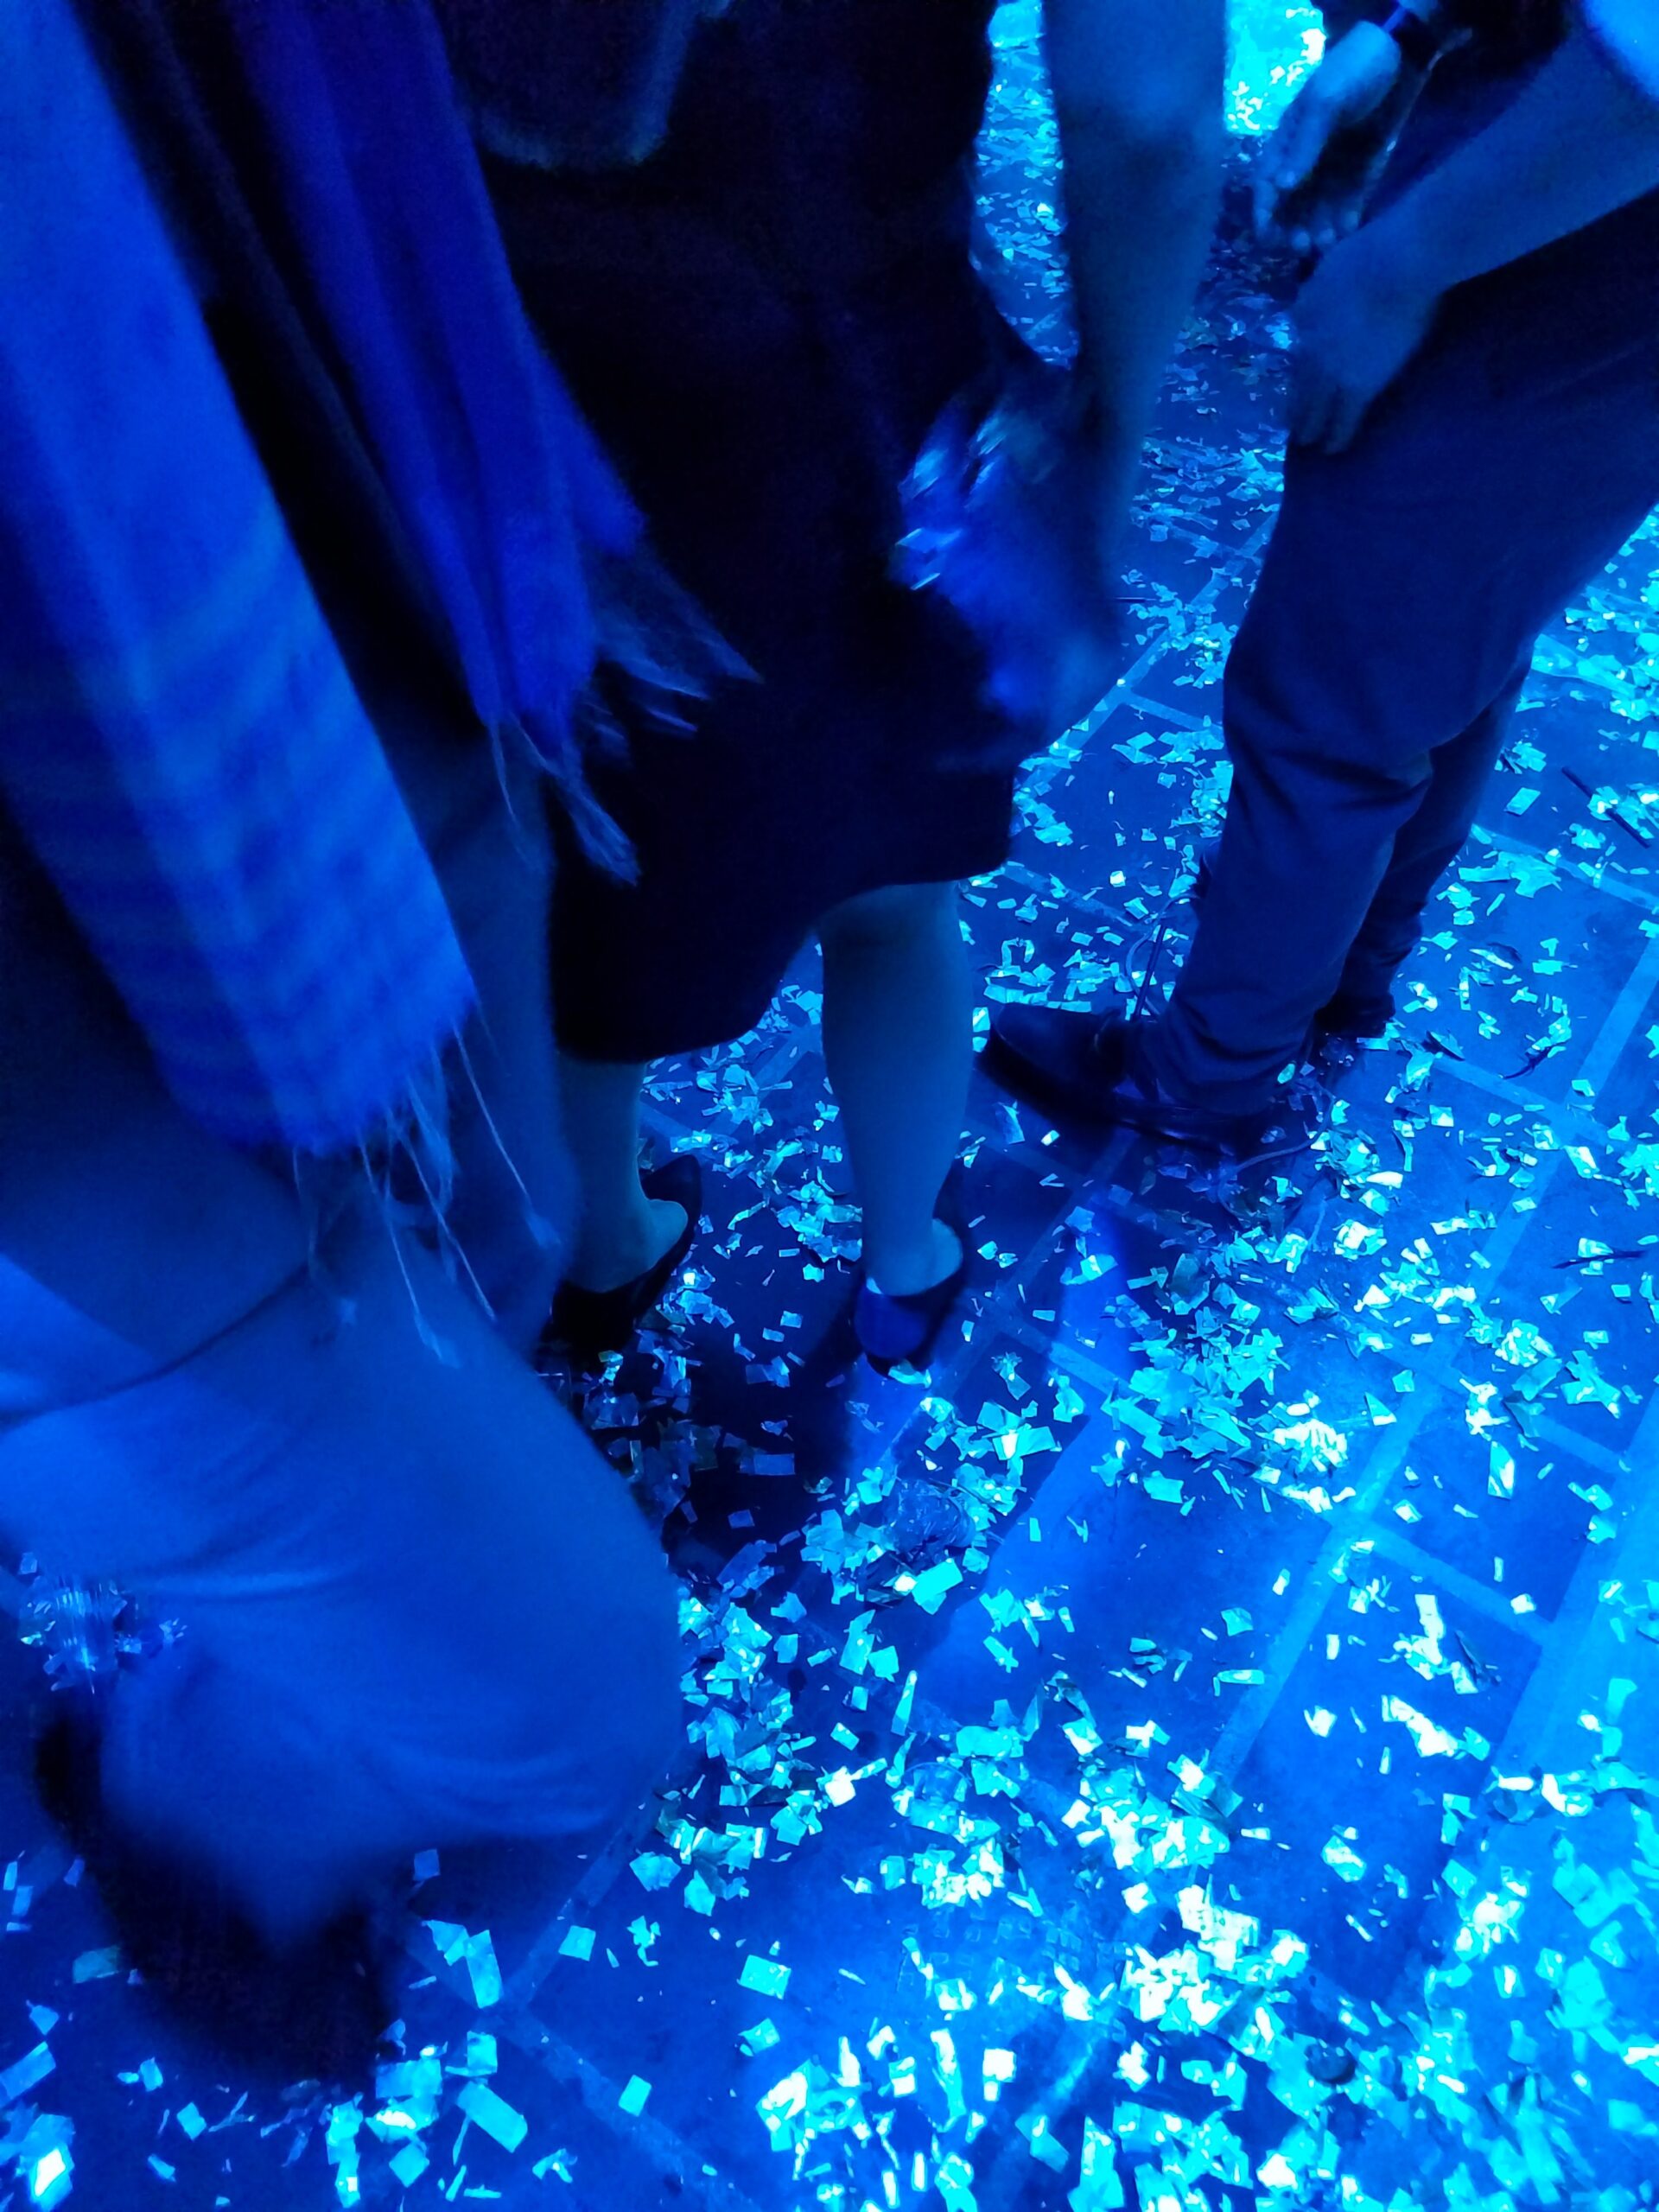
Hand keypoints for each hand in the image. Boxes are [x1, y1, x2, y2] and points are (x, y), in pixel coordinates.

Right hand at [1255, 23, 1407, 250]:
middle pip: (1291, 205)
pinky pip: (1349, 204)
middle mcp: (1307, 160)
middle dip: (1292, 228)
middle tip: (1302, 246)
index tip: (1267, 238)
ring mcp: (1334, 168)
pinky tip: (1348, 230)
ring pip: (1319, 210)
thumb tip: (1282, 187)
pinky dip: (1346, 220)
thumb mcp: (1325, 101)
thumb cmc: (1353, 71)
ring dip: (1319, 229)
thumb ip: (1305, 145)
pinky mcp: (1361, 173)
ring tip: (1327, 241)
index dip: (1265, 212)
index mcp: (1288, 141)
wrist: (1400, 57)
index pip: (1268, 184)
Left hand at [1289, 228, 1436, 452]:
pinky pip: (1344, 420)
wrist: (1397, 264)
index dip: (1299, 370)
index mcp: (1304, 313)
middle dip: (1295, 406)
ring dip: (1310, 428)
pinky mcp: (1359, 386)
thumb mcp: (1333, 262)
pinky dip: (1337, 437)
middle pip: (1299, 383)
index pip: (1298, 350)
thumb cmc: (1375, 249)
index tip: (1298, 382)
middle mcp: (1309, 346)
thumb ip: (1324, 284)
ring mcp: (1331, 369)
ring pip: (1315, 406)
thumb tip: (1325, 295)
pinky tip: (1333, 450)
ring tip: (1309, 443)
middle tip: (1292, 426)